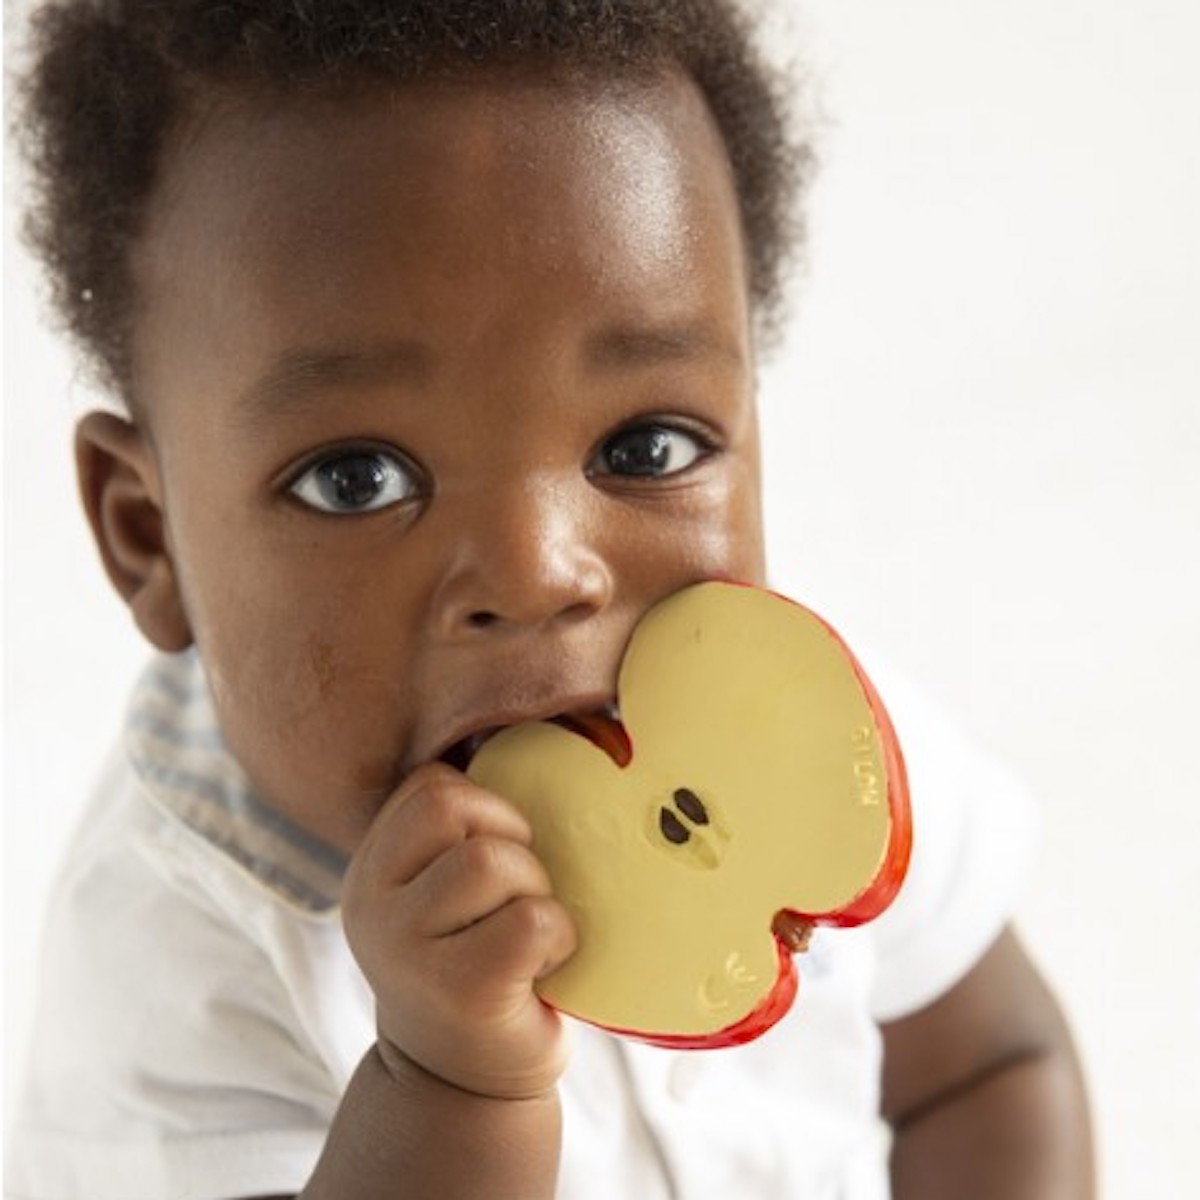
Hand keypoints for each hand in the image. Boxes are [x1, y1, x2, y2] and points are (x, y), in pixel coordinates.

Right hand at [342, 763, 577, 1099]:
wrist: (464, 1085)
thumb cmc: (476, 964)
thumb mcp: (444, 897)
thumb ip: (463, 837)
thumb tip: (575, 740)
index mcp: (372, 869)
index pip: (430, 786)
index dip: (485, 807)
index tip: (501, 852)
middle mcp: (371, 904)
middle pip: (457, 809)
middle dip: (512, 841)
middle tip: (520, 895)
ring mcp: (406, 949)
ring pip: (494, 860)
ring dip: (536, 890)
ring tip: (530, 933)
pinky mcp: (458, 989)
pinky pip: (531, 920)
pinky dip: (557, 934)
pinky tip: (544, 964)